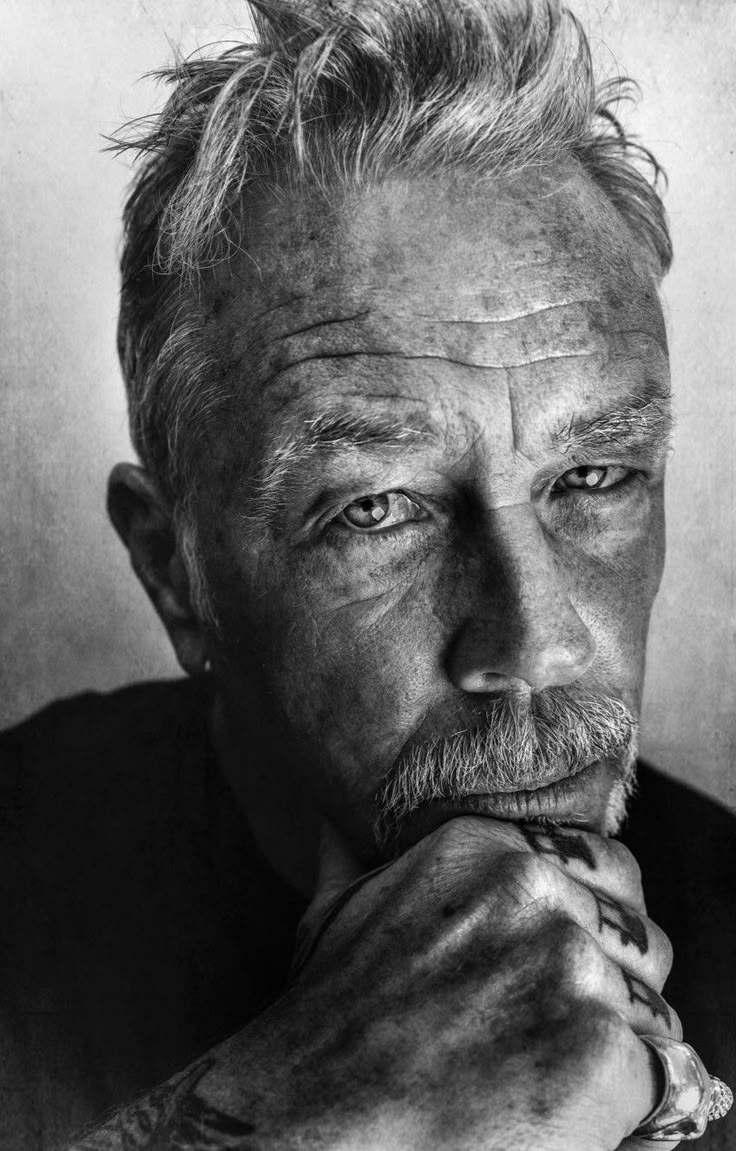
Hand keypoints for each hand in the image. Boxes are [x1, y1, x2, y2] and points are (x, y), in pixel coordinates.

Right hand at [208, 816, 681, 1150]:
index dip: (598, 924)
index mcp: (480, 847)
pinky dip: (626, 1106)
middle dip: (614, 986)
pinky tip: (557, 1111)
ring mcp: (569, 965)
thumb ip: (359, 862)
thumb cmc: (325, 1030)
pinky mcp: (600, 1048)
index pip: (606, 866)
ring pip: (652, 1009)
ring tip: (543, 1076)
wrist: (314, 1125)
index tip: (564, 969)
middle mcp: (532, 890)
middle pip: (639, 936)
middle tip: (551, 1034)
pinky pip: (662, 1074)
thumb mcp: (334, 918)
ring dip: (616, 1048)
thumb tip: (333, 824)